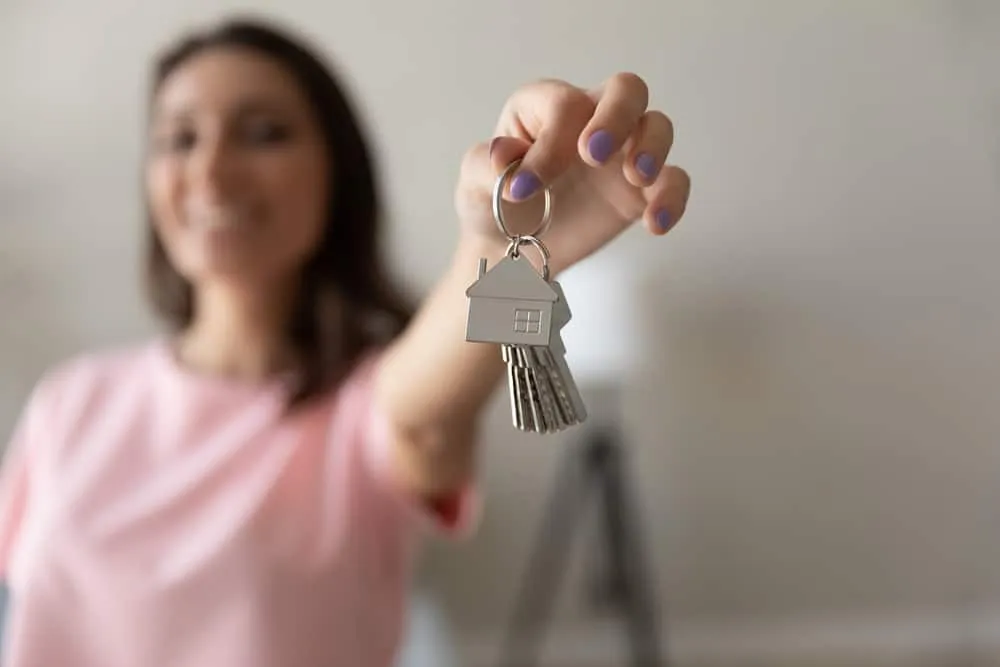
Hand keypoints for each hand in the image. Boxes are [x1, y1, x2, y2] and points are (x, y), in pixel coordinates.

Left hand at [454, 73, 690, 274]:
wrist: (509, 253)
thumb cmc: (492, 205)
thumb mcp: (474, 184)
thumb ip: (486, 164)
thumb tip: (505, 156)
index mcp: (545, 108)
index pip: (564, 106)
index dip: (550, 144)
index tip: (524, 190)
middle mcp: (589, 121)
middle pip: (626, 90)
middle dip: (616, 117)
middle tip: (594, 155)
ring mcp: (620, 154)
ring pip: (658, 126)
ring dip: (652, 148)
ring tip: (635, 179)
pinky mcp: (640, 192)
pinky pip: (672, 182)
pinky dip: (672, 198)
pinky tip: (655, 224)